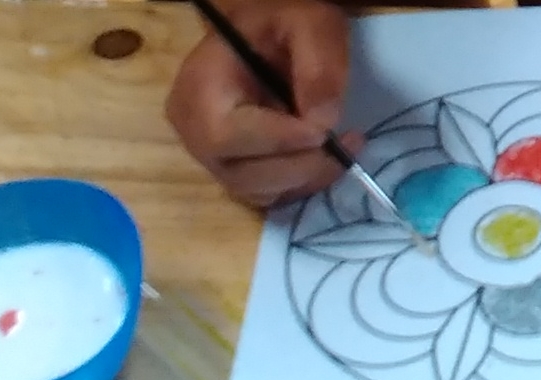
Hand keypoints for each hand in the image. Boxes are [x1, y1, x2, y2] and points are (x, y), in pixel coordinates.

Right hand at [165, 0, 359, 208]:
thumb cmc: (281, 22)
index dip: (279, 141)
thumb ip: (319, 67)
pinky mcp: (235, 169)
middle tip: (348, 144)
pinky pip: (268, 195)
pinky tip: (326, 158)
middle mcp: (193, 130)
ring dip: (307, 179)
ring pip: (258, 192)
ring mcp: (211, 155)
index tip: (326, 133)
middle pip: (242, 174)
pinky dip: (301, 185)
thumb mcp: (312, 25)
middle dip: (302, 167)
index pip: (227, 136)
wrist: (264, 32)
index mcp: (200, 88)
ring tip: (343, 148)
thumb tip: (322, 122)